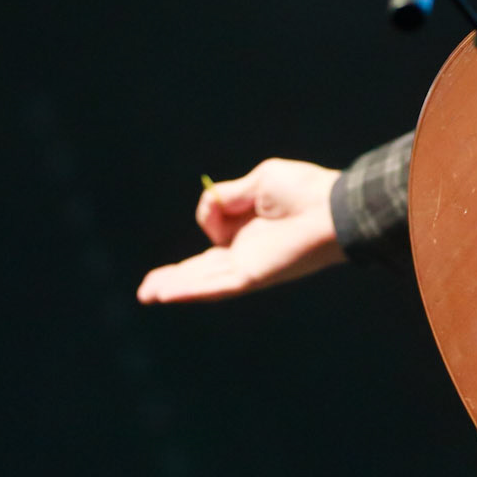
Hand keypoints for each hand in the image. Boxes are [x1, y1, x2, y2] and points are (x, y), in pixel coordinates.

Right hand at [137, 157, 345, 303]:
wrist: (330, 208)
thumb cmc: (304, 190)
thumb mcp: (259, 181)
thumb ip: (228, 195)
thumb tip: (209, 207)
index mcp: (251, 228)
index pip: (216, 236)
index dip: (208, 219)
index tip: (216, 201)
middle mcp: (248, 251)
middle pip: (202, 269)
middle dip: (174, 278)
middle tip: (148, 289)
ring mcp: (248, 266)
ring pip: (203, 280)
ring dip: (173, 288)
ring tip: (146, 295)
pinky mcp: (252, 276)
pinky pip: (216, 285)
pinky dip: (190, 290)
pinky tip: (166, 294)